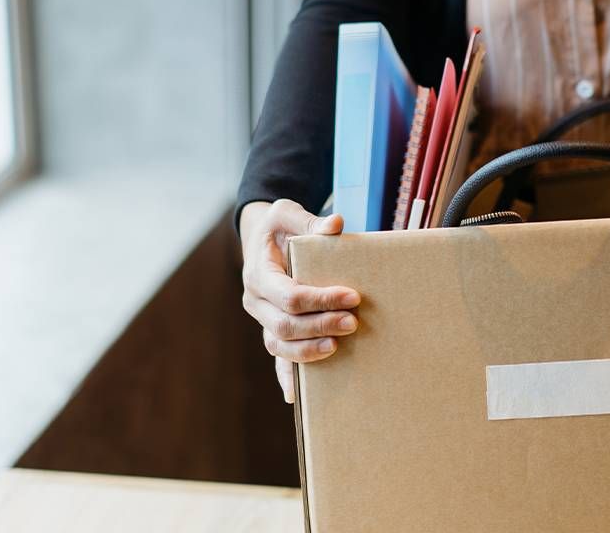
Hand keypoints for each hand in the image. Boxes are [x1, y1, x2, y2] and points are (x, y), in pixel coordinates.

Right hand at [239, 199, 359, 402]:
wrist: (262, 240)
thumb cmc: (278, 227)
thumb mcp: (287, 213)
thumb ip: (309, 221)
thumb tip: (336, 225)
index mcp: (258, 274)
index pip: (290, 296)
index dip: (321, 299)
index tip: (353, 296)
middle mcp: (256, 302)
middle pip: (285, 325)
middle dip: (320, 326)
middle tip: (354, 322)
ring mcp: (262, 320)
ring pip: (280, 346)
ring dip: (310, 350)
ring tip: (339, 346)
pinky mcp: (273, 330)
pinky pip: (277, 358)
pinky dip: (286, 376)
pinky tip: (296, 397)